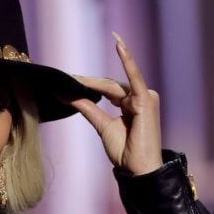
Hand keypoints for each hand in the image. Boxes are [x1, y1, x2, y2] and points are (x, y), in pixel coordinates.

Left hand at [66, 34, 162, 175]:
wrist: (137, 169)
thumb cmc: (125, 152)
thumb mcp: (102, 126)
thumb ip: (89, 108)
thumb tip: (68, 96)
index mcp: (131, 103)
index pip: (107, 89)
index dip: (89, 86)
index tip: (70, 81)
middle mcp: (139, 97)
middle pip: (109, 86)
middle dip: (88, 83)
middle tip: (67, 78)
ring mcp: (144, 97)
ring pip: (114, 85)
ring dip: (95, 82)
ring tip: (75, 79)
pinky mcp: (145, 99)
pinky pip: (134, 77)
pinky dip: (127, 60)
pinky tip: (119, 44)